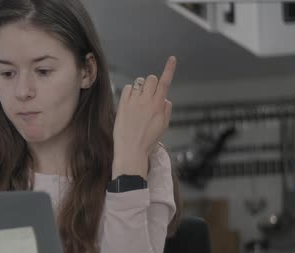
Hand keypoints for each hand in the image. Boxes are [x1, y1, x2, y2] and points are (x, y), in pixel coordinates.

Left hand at [112, 56, 176, 178]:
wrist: (131, 150)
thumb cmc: (148, 141)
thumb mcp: (163, 127)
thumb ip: (166, 111)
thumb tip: (166, 99)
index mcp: (158, 106)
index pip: (165, 82)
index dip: (169, 69)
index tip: (172, 58)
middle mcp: (146, 101)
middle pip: (151, 79)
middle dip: (152, 83)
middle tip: (150, 94)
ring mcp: (133, 102)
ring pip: (139, 82)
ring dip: (141, 87)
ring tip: (139, 101)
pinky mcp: (122, 105)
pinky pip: (127, 88)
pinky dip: (130, 91)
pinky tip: (131, 101)